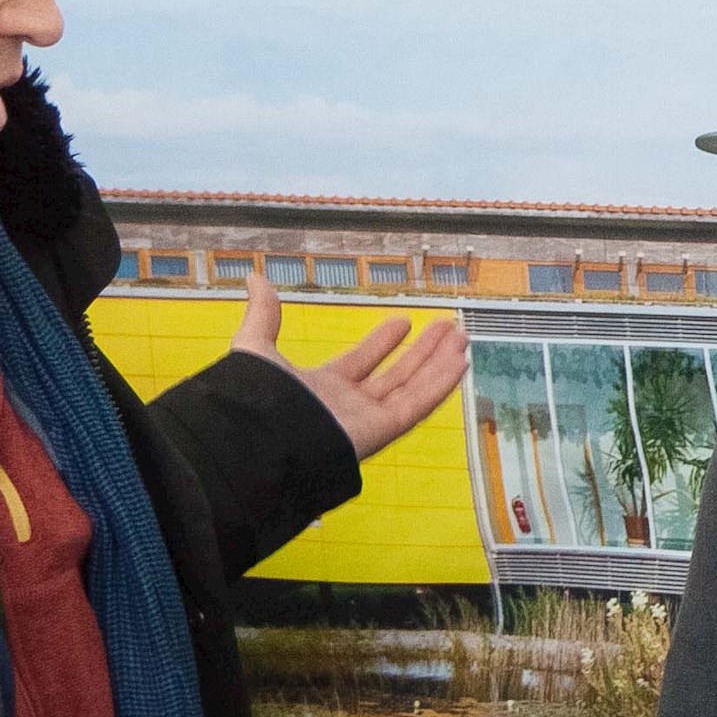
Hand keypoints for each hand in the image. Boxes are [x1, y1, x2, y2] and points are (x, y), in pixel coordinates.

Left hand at [234, 264, 467, 462]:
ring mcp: (366, 420)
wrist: (260, 438)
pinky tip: (459, 362)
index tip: (402, 322)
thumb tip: (254, 278)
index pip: (360, 363)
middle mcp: (347, 407)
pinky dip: (439, 384)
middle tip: (447, 329)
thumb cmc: (255, 399)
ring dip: (438, 364)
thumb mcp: (256, 347)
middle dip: (423, 352)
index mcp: (321, 389)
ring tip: (461, 338)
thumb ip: (263, 315)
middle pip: (395, 376)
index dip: (381, 343)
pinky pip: (416, 406)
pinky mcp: (380, 431)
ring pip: (412, 388)